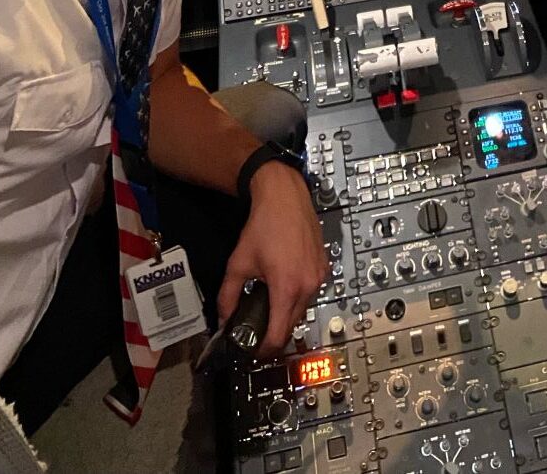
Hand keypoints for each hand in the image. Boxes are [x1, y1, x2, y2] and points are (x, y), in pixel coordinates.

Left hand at [218, 164, 326, 354]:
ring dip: (286, 312)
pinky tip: (283, 284)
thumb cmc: (264, 225)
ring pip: (302, 309)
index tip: (253, 349)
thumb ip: (228, 296)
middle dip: (273, 330)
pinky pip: (310, 292)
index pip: (278, 336)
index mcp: (287, 288)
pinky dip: (297, 296)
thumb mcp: (239, 263)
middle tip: (256, 326)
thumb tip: (223, 318)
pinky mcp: (324, 266)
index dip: (263, 349)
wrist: (285, 196)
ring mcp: (319, 276)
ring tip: (268, 301)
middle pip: (291, 326)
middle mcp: (308, 285)